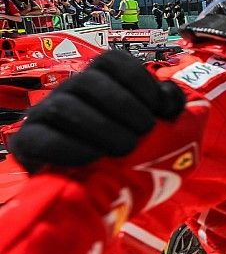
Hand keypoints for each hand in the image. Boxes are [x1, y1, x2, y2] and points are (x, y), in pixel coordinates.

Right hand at [9, 50, 185, 172]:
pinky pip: (40, 139)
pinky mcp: (27, 143)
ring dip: (100, 127)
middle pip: (89, 80)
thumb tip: (169, 99)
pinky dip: (68, 148)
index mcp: (101, 79)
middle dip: (123, 105)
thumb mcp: (159, 126)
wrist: (100, 192)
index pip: (113, 61)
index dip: (138, 79)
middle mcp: (71, 90)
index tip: (157, 107)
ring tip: (125, 149)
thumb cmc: (132, 149)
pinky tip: (93, 158)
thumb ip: (169, 106)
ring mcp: (45, 114)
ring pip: (64, 106)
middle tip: (144, 131)